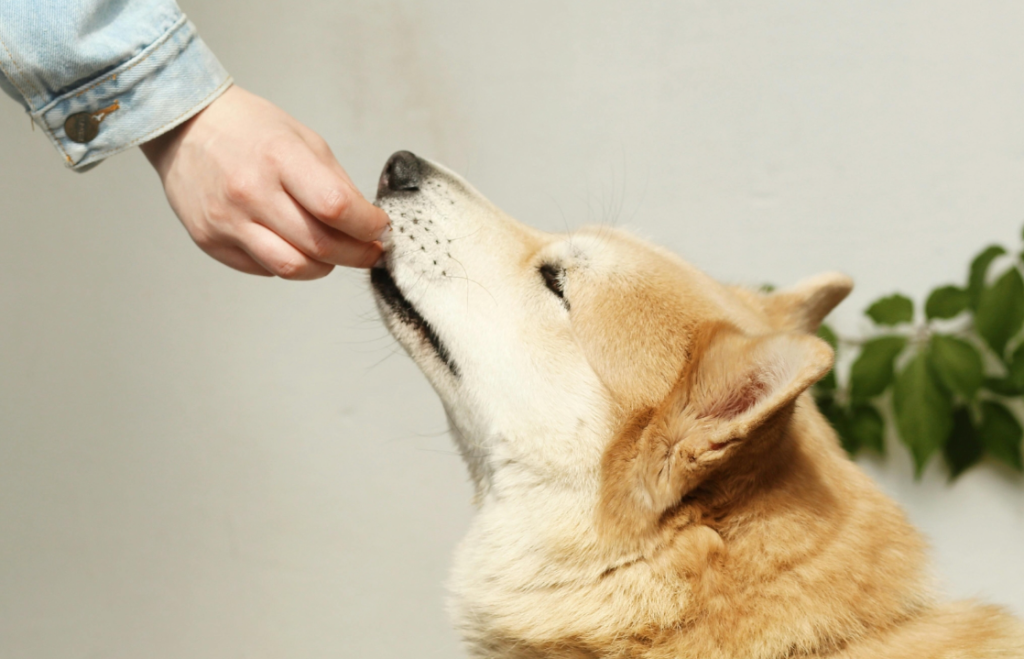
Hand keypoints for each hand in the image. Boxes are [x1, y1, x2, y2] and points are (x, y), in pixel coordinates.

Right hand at [141, 85, 388, 278]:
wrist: (185, 126)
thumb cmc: (248, 129)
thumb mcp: (303, 139)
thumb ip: (336, 183)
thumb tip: (366, 222)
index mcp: (279, 158)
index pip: (336, 207)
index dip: (368, 226)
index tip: (381, 229)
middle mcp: (250, 192)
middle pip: (320, 246)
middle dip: (358, 254)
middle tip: (371, 251)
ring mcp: (227, 220)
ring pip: (293, 268)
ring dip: (325, 267)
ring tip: (333, 253)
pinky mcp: (210, 241)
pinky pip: (265, 268)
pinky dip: (289, 263)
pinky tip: (292, 244)